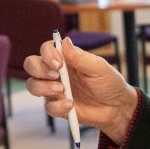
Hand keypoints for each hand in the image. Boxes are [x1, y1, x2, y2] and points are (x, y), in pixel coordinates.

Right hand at [23, 37, 137, 144]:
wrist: (117, 107)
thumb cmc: (109, 83)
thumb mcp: (98, 67)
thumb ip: (80, 57)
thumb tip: (64, 41)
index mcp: (65, 58)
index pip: (46, 49)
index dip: (47, 54)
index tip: (59, 63)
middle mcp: (56, 72)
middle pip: (31, 64)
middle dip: (38, 69)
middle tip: (56, 75)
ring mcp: (55, 90)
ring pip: (33, 85)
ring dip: (43, 87)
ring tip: (61, 90)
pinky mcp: (58, 107)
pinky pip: (48, 107)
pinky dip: (57, 106)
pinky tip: (71, 105)